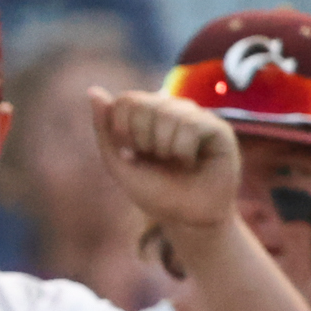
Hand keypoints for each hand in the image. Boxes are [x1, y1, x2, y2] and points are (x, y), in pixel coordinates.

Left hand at [90, 88, 238, 233]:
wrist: (187, 220)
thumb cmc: (155, 192)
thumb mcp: (120, 164)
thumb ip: (105, 129)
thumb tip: (93, 91)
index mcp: (147, 115)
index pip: (126, 100)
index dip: (123, 129)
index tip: (132, 153)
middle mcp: (171, 110)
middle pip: (143, 103)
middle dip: (142, 139)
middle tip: (157, 159)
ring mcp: (195, 116)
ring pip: (167, 112)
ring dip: (164, 147)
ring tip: (176, 162)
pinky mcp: (217, 127)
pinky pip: (191, 124)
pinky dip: (183, 150)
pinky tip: (192, 162)